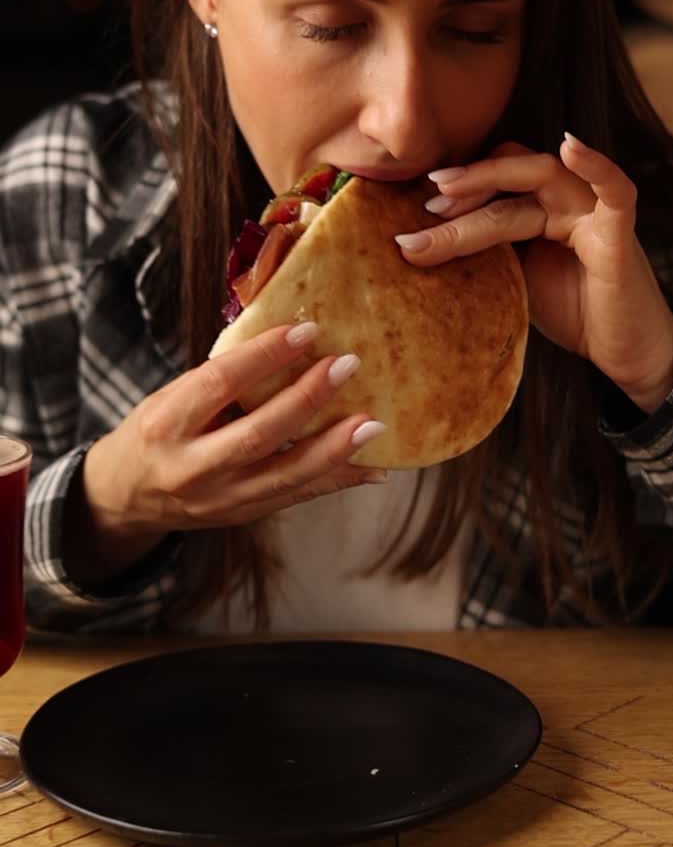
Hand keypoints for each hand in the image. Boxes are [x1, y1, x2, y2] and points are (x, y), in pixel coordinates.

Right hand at [65, 323, 385, 581]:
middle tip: (347, 366)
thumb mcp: (169, 398)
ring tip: (373, 423)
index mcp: (166, 425)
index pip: (220, 384)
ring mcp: (220, 499)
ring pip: (286, 475)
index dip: (265, 355)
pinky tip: (373, 466)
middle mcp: (192, 467)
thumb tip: (288, 342)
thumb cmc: (155, 433)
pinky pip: (298, 496)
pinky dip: (338, 479)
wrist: (126, 497)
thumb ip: (220, 380)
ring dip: (335, 449)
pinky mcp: (243, 516)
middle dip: (308, 399)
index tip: (305, 330)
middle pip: (259, 434)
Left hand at [396, 135, 672, 412]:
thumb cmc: (574, 315)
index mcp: (538, 213)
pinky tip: (571, 146)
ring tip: (444, 196)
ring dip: (488, 184)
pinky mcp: (619, 232)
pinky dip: (596, 165)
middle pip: (510, 179)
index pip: (496, 185)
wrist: (624, 355)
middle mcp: (564, 203)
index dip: (458, 192)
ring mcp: (592, 213)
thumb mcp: (516, 284)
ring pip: (539, 182)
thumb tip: (417, 250)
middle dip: (464, 188)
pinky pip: (614, 189)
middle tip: (424, 206)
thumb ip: (486, 257)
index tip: (414, 214)